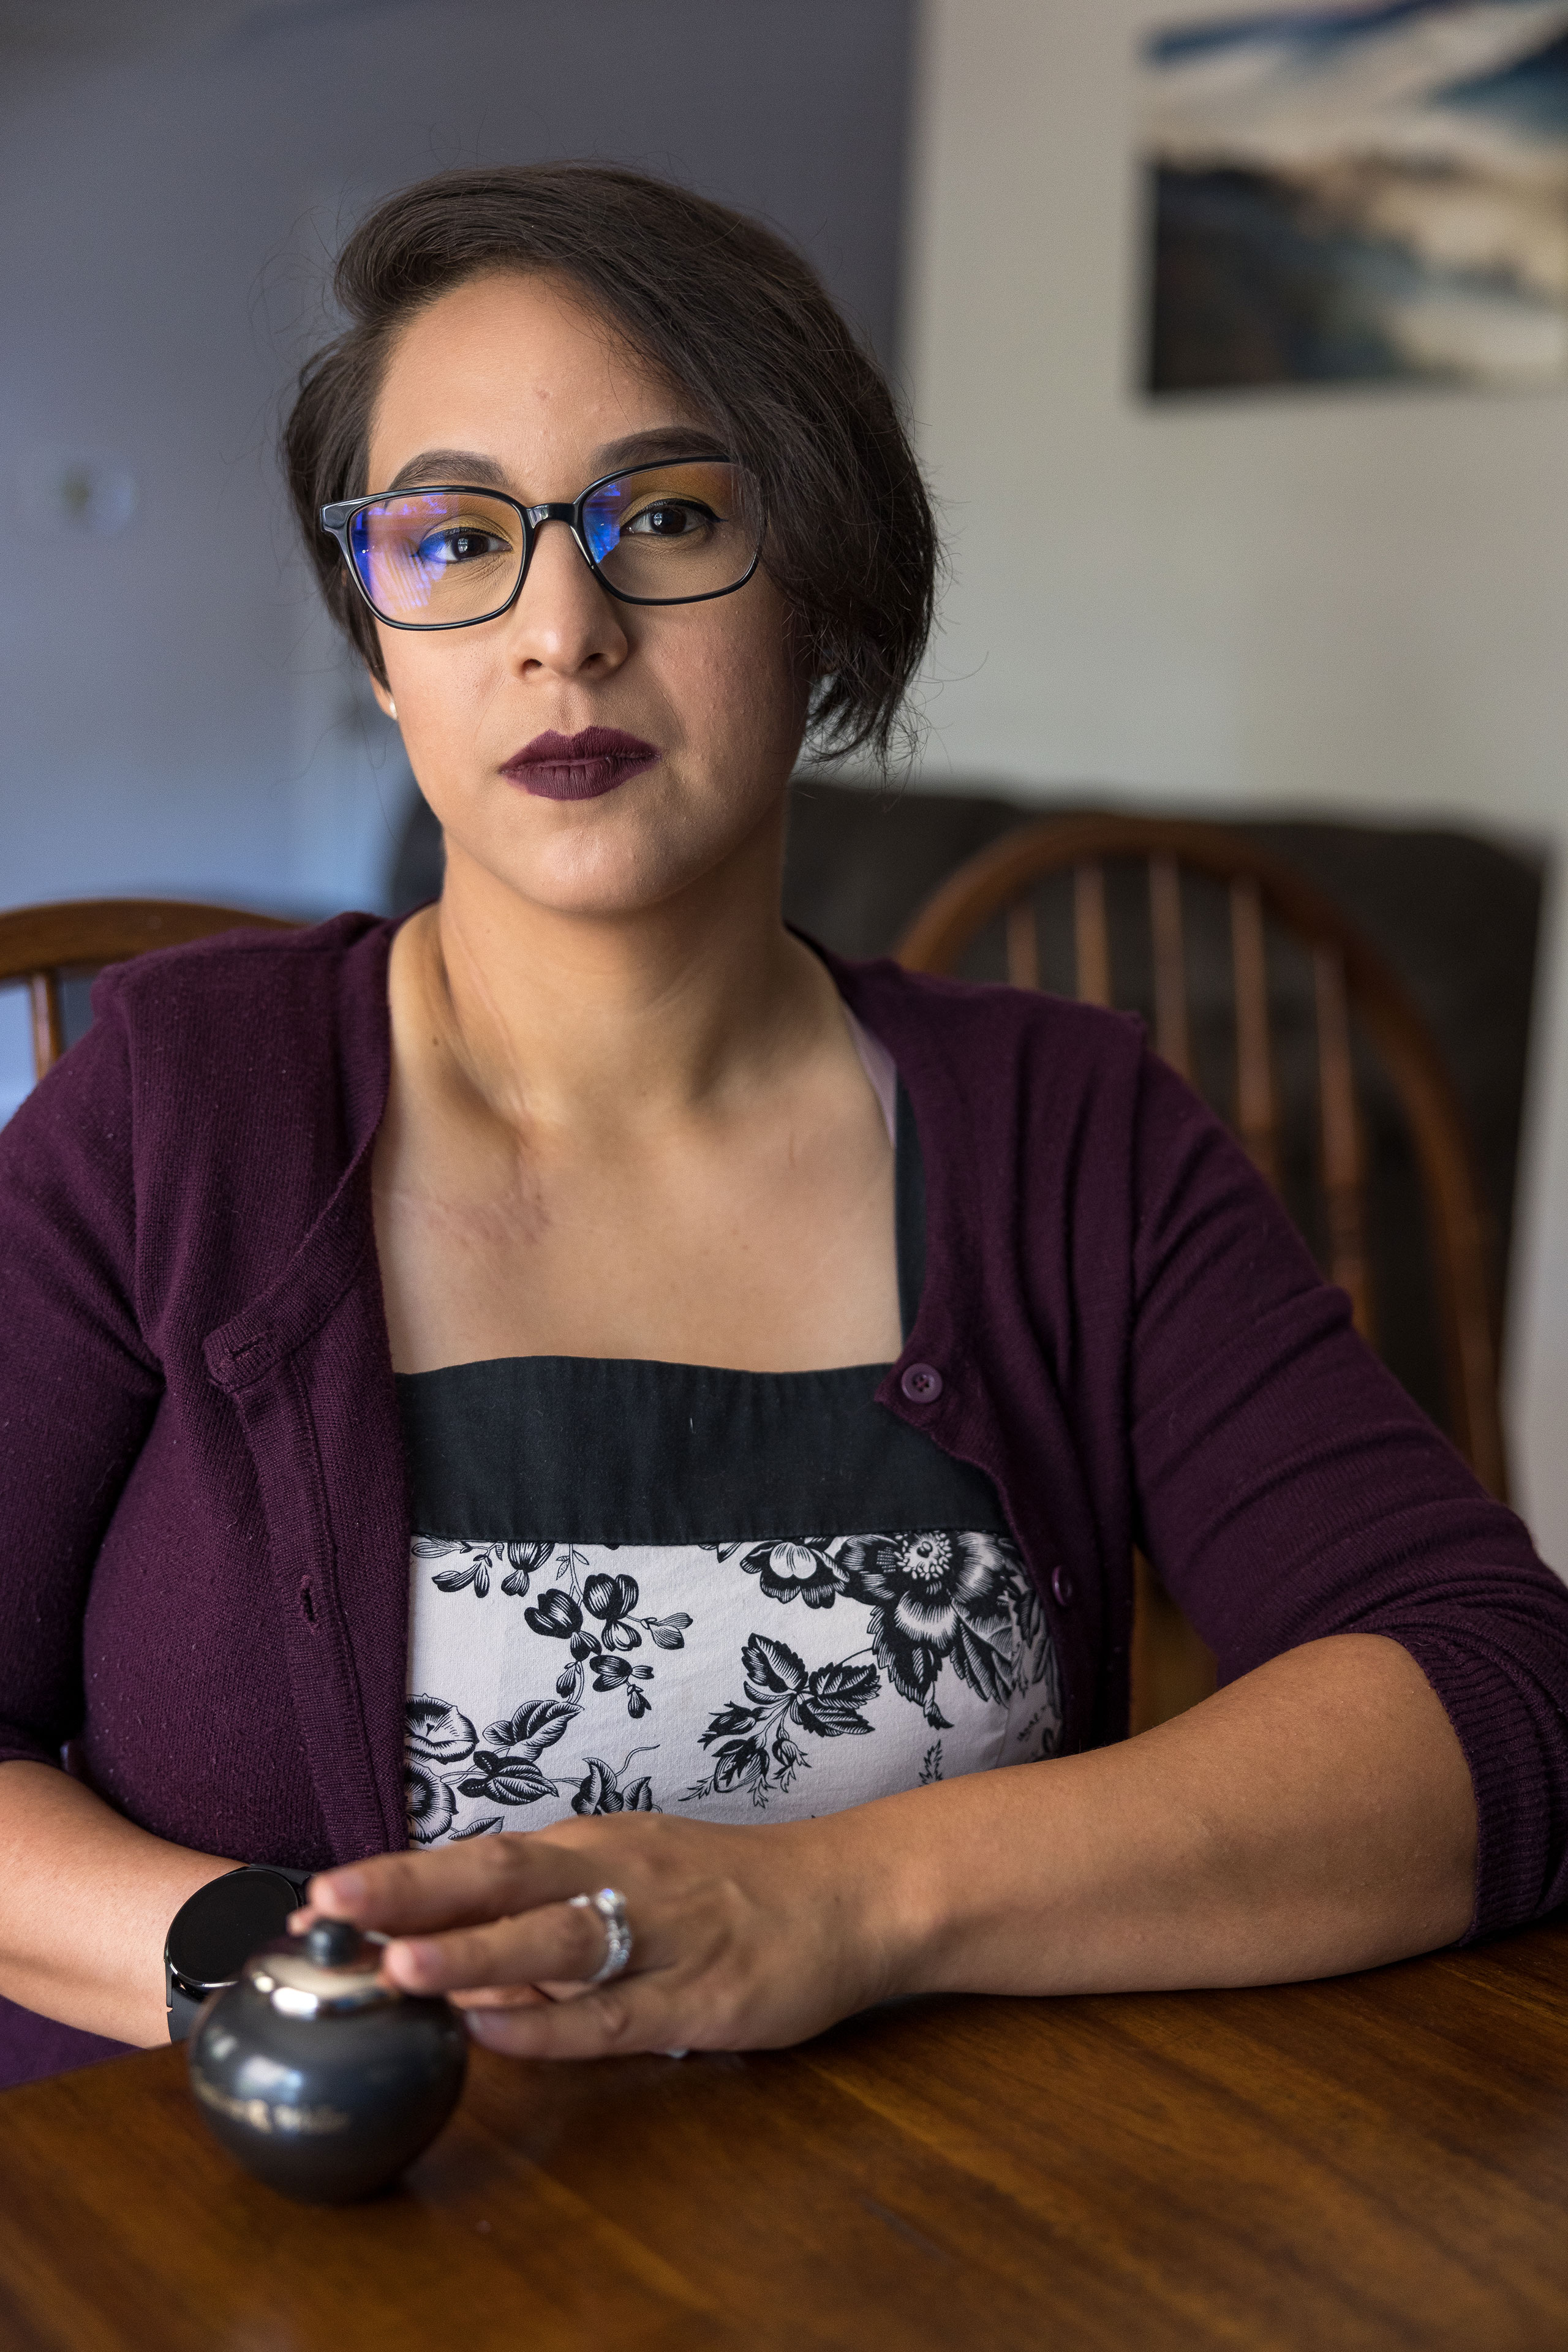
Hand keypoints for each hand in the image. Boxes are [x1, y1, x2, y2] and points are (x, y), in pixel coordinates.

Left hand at [296, 1812, 900, 2058]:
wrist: (847, 1896)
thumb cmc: (725, 1893)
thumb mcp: (628, 1882)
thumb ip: (542, 1919)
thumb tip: (440, 1951)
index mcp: (591, 1847)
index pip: (479, 1859)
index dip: (400, 1879)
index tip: (322, 1896)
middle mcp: (616, 1877)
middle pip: (503, 1877)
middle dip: (413, 1893)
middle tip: (334, 1907)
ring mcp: (659, 1936)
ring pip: (557, 1941)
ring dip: (477, 1953)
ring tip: (404, 1967)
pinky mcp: (699, 1996)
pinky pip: (615, 2014)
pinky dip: (554, 2026)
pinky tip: (500, 2032)